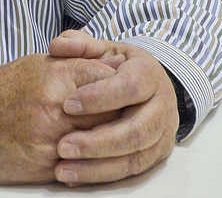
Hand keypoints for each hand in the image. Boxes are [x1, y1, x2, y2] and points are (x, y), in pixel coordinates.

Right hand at [0, 54, 119, 183]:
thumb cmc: (5, 91)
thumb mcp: (40, 65)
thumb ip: (77, 63)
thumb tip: (114, 65)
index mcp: (58, 74)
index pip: (110, 79)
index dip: (121, 86)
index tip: (125, 90)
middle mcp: (57, 104)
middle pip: (112, 111)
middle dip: (121, 114)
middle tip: (127, 116)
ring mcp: (53, 136)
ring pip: (101, 139)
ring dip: (109, 139)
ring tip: (111, 135)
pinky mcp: (48, 163)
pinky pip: (83, 163)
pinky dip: (91, 160)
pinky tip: (90, 154)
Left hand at [47, 29, 179, 185]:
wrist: (148, 85)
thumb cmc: (119, 67)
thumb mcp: (103, 50)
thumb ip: (79, 44)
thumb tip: (58, 45)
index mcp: (149, 74)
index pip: (131, 87)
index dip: (100, 97)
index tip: (67, 105)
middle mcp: (162, 105)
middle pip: (136, 130)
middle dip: (98, 142)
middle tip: (62, 146)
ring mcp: (162, 133)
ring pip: (135, 156)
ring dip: (97, 166)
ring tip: (62, 169)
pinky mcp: (156, 155)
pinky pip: (131, 171)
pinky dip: (101, 175)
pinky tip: (73, 176)